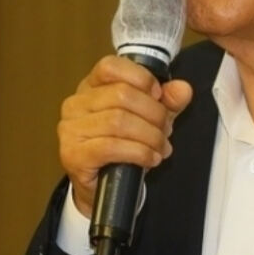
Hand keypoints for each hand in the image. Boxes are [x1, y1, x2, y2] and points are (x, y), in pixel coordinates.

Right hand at [57, 55, 192, 217]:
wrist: (101, 187)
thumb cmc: (121, 146)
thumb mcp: (149, 118)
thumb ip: (167, 101)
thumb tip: (182, 89)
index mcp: (91, 86)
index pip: (110, 67)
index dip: (140, 78)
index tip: (158, 95)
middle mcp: (76, 104)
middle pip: (121, 95)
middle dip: (153, 113)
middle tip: (165, 130)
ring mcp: (71, 129)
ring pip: (119, 121)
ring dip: (150, 136)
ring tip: (161, 147)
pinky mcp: (73, 154)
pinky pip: (111, 146)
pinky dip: (139, 152)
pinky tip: (150, 158)